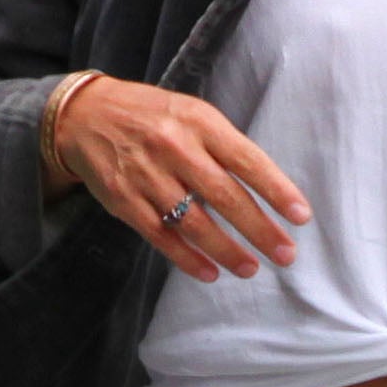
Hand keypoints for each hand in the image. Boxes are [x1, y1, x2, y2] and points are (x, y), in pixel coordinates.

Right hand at [51, 76, 310, 282]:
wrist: (85, 115)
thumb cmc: (153, 117)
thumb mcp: (191, 114)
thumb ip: (223, 146)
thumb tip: (266, 189)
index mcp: (199, 122)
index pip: (246, 160)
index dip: (276, 190)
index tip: (300, 216)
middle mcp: (174, 148)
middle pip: (225, 196)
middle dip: (259, 230)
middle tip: (285, 255)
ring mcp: (147, 175)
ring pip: (194, 222)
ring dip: (226, 250)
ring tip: (250, 268)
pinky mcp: (124, 200)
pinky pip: (161, 236)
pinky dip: (187, 258)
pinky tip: (210, 273)